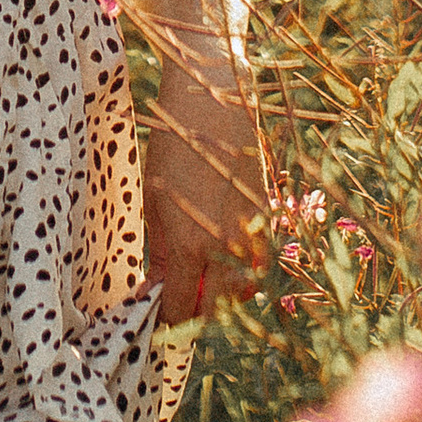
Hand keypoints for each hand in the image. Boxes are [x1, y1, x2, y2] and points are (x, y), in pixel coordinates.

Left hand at [139, 26, 262, 325]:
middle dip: (195, 312)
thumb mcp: (152, 200)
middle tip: (178, 301)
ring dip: (222, 293)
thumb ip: (159, 252)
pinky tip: (224, 255)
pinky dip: (243, 269)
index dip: (168, 320)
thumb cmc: (172, 144)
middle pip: (215, 309)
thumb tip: (158, 289)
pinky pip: (260, 262)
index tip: (157, 319)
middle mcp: (224, 247)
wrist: (214, 101)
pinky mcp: (269, 217)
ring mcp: (251, 234)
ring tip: (201, 277)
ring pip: (243, 289)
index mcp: (187, 244)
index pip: (181, 309)